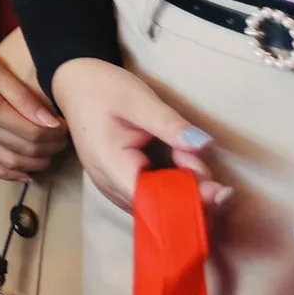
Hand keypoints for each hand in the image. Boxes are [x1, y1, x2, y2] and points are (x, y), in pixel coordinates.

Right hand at [0, 20, 67, 182]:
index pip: (29, 133)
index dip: (54, 134)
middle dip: (49, 150)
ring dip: (32, 164)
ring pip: (4, 163)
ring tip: (51, 155)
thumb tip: (50, 120)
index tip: (68, 126)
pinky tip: (24, 172)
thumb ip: (20, 94)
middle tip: (65, 141)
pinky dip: (7, 172)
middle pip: (20, 151)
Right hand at [50, 56, 227, 213]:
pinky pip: (153, 197)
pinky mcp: (122, 183)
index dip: (189, 202)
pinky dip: (174, 186)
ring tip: (190, 157)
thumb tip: (204, 145)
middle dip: (192, 194)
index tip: (218, 189)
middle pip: (160, 210)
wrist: (75, 83)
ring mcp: (115, 188)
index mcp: (112, 168)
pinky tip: (182, 164)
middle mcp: (111, 187)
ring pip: (159, 207)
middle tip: (201, 161)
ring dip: (185, 190)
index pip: (155, 203)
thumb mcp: (138, 100)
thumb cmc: (103, 89)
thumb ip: (170, 124)